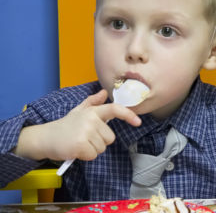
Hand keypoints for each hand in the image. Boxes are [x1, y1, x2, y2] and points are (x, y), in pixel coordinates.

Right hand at [14, 89, 140, 160]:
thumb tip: (104, 92)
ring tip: (79, 143)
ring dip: (92, 149)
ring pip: (102, 148)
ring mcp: (86, 132)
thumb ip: (93, 102)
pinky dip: (85, 156)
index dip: (128, 115)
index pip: (114, 109)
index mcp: (93, 111)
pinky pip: (93, 155)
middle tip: (84, 137)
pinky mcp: (80, 145)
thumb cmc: (65, 125)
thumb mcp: (79, 111)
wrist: (45, 137)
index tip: (138, 122)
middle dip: (99, 141)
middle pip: (110, 138)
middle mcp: (91, 120)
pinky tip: (75, 150)